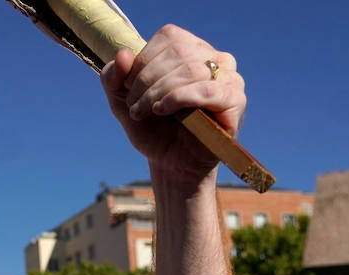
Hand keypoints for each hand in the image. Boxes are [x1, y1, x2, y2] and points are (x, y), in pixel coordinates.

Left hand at [100, 25, 245, 185]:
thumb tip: (122, 54)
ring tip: (144, 112)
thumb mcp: (122, 102)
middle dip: (147, 80)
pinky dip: (179, 98)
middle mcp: (215, 58)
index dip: (143, 62)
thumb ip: (113, 77)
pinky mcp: (235, 101)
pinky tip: (162, 110)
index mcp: (192, 49)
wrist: (170, 164)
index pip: (169, 37)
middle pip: (178, 52)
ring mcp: (229, 78)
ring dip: (159, 92)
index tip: (129, 90)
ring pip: (192, 69)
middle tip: (135, 107)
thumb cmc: (152, 129)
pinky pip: (209, 90)